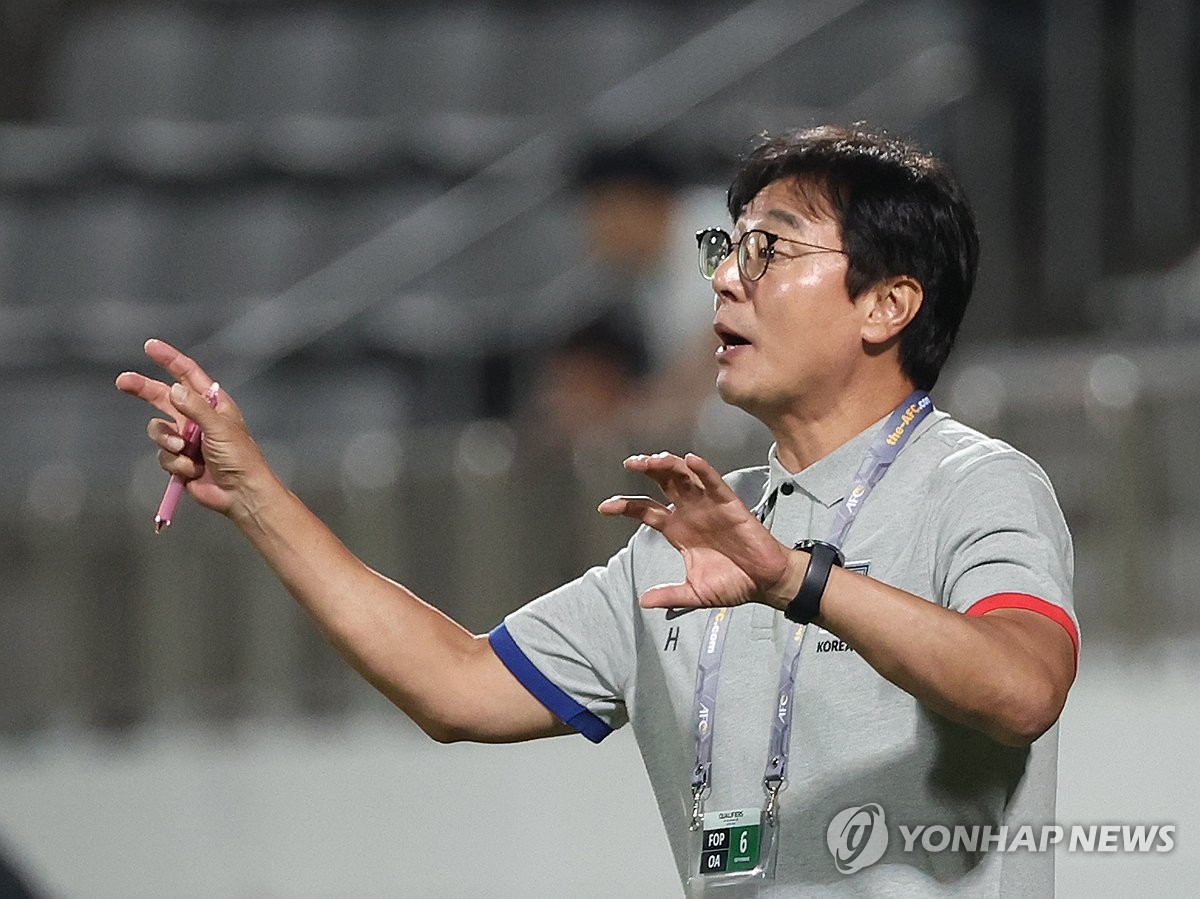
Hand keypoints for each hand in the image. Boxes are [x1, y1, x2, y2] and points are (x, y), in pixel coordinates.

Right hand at [115, 338, 274, 520]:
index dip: (169, 359)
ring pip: (158, 431)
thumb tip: (174, 389)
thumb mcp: (219, 428)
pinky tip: (193, 471)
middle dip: (143, 389)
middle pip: (162, 397)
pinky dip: (177, 464)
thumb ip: (195, 408)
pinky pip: (164, 455)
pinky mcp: (179, 460)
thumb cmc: (239, 457)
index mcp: (212, 404)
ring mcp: (186, 439)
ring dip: (168, 442)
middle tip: (122, 381)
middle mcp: (196, 417)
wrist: (240, 493)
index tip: (150, 346)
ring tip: (186, 452)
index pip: (188, 375)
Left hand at [598, 452, 795, 610]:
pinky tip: (691, 460)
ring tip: (652, 460)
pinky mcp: (730, 505)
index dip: (625, 506)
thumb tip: (643, 601)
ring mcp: (709, 506)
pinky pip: (714, 483)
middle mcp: (690, 513)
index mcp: (678, 531)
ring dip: (668, 465)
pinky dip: (703, 470)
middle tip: (630, 463)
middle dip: (646, 470)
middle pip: (663, 483)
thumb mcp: (695, 593)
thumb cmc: (734, 584)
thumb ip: (670, 596)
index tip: (604, 507)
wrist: (765, 584)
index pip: (646, 511)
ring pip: (685, 476)